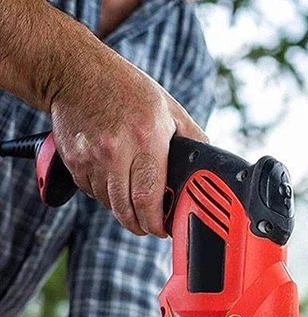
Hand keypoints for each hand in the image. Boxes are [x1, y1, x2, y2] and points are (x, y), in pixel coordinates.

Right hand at [49, 48, 206, 236]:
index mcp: (145, 140)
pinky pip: (92, 192)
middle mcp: (115, 151)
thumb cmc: (128, 90)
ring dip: (123, 211)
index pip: (148, 198)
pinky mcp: (73, 159)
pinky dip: (105, 195)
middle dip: (140, 226)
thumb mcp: (170, 109)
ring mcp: (91, 156)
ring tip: (134, 203)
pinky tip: (114, 182)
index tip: (163, 229)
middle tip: (149, 227)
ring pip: (109, 204)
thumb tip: (209, 166)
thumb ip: (193, 138)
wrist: (76, 72)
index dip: (156, 222)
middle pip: (126, 209)